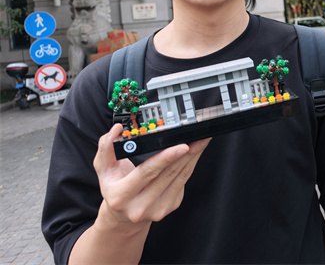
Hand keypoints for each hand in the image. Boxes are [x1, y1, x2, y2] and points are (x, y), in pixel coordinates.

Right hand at [94, 124, 210, 227]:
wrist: (123, 215)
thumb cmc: (114, 187)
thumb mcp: (103, 169)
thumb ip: (106, 148)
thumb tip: (116, 129)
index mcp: (121, 196)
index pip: (147, 173)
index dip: (166, 158)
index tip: (182, 146)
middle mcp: (140, 206)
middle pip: (168, 174)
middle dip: (186, 153)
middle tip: (197, 136)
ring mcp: (158, 209)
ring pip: (180, 177)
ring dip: (193, 157)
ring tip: (200, 140)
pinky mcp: (171, 206)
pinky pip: (183, 181)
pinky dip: (190, 165)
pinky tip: (193, 153)